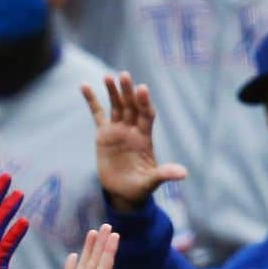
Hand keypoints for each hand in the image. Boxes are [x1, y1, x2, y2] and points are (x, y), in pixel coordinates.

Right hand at [50, 225, 134, 268]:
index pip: (104, 267)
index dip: (109, 250)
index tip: (115, 234)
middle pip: (95, 262)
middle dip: (100, 244)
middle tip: (106, 224)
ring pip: (83, 266)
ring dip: (88, 250)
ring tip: (92, 233)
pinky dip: (71, 267)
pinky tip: (74, 256)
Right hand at [82, 72, 187, 212]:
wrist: (123, 192)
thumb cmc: (139, 187)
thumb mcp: (151, 182)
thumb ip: (164, 174)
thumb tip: (183, 174)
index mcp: (144, 137)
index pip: (146, 115)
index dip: (144, 102)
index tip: (142, 89)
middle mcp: (132, 129)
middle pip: (131, 106)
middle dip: (128, 91)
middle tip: (124, 76)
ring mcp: (118, 129)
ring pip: (116, 106)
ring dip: (113, 91)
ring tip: (108, 77)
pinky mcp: (104, 134)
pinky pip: (97, 113)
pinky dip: (92, 100)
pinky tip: (84, 86)